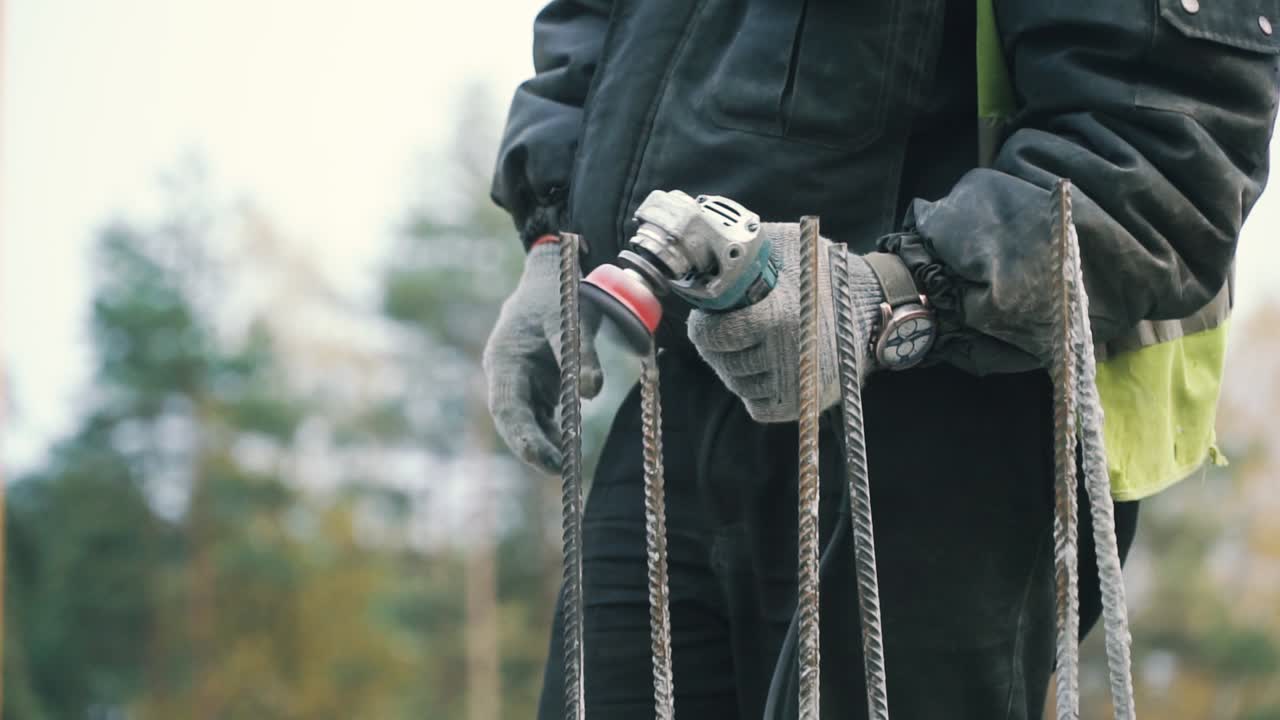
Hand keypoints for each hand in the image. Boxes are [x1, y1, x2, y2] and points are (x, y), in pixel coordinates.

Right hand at [482, 242, 602, 473]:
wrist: (555, 274)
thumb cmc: (560, 293)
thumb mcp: (571, 317)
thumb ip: (581, 354)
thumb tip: (592, 393)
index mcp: (504, 357)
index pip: (507, 406)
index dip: (523, 436)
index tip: (544, 459)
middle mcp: (508, 372)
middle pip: (513, 419)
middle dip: (532, 447)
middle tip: (560, 472)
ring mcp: (521, 380)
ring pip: (527, 420)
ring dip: (544, 443)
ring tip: (567, 466)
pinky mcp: (537, 383)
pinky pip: (542, 413)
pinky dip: (553, 430)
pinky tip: (568, 447)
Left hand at [687, 224, 882, 422]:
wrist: (870, 308)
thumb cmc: (824, 273)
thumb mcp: (789, 244)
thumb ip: (748, 247)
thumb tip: (707, 244)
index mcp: (779, 317)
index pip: (715, 335)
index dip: (702, 327)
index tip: (704, 318)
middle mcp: (788, 356)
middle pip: (723, 362)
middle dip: (715, 345)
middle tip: (721, 330)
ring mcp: (797, 385)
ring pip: (737, 384)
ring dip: (733, 366)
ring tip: (745, 344)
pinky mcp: (803, 404)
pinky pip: (757, 406)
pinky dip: (753, 389)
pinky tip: (761, 366)